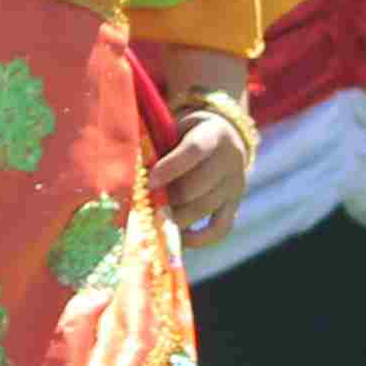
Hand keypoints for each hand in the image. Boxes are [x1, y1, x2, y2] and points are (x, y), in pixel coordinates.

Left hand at [154, 97, 255, 244]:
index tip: (149, 181)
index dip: (171, 167)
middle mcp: (230, 161)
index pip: (194, 151)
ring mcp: (234, 186)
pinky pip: (220, 228)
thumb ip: (157, 142)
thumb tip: (131, 168)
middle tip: (145, 204)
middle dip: (168, 198)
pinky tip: (177, 237)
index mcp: (214, 134)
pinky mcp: (233, 205)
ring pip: (204, 208)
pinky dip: (199, 238)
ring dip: (176, 217)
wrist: (225, 136)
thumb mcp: (175, 126)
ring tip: (153, 218)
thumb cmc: (187, 132)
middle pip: (198, 186)